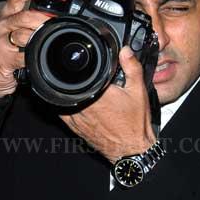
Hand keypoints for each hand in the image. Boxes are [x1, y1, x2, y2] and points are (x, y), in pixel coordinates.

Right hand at [0, 0, 54, 96]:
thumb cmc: (4, 53)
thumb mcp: (14, 33)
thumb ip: (29, 24)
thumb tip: (52, 19)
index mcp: (6, 16)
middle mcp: (2, 26)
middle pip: (24, 16)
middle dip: (42, 20)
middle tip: (53, 25)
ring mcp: (0, 42)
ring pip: (24, 35)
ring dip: (38, 40)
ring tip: (43, 44)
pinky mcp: (2, 58)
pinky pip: (23, 56)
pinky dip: (33, 58)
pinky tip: (35, 59)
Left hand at [59, 47, 155, 162]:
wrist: (131, 149)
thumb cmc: (135, 124)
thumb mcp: (138, 91)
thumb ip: (132, 68)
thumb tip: (125, 51)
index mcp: (97, 95)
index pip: (82, 75)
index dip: (84, 68)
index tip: (88, 67)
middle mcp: (83, 106)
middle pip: (72, 85)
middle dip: (79, 81)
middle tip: (89, 80)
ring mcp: (75, 117)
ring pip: (63, 98)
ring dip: (70, 92)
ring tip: (82, 90)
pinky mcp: (73, 126)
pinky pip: (62, 111)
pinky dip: (65, 105)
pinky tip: (75, 102)